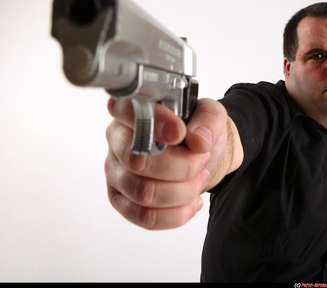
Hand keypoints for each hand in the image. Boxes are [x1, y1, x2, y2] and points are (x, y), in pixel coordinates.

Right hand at [105, 98, 227, 229]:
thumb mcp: (210, 114)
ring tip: (199, 180)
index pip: (126, 112)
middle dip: (181, 166)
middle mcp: (116, 138)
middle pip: (137, 161)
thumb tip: (197, 140)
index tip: (179, 133)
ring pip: (143, 193)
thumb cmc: (196, 129)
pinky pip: (145, 217)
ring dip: (182, 191)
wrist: (199, 154)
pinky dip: (176, 214)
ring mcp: (115, 171)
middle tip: (201, 160)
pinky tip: (191, 202)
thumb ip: (208, 119)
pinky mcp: (121, 199)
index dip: (154, 124)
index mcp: (130, 109)